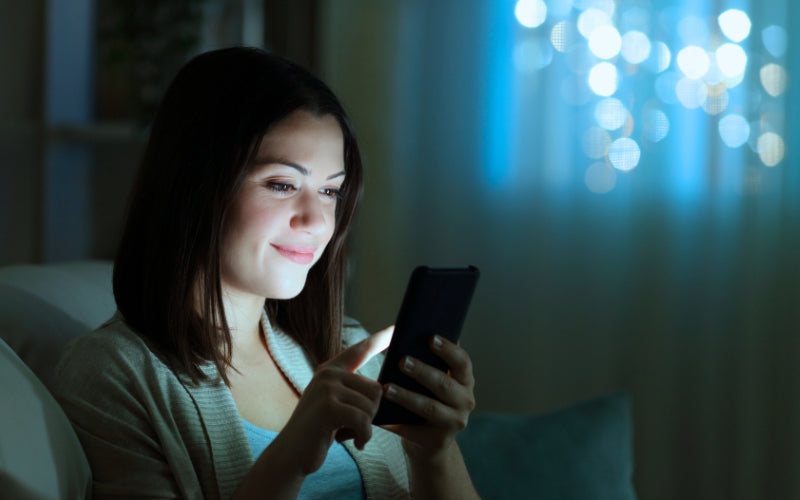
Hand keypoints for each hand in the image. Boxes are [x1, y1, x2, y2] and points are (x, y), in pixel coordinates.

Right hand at [274, 326, 392, 475]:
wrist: (291, 455)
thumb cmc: (319, 432)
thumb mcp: (335, 405)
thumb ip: (353, 392)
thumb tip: (386, 389)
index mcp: (331, 370)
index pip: (360, 350)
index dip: (380, 338)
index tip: (397, 327)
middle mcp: (328, 374)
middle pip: (376, 389)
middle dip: (372, 414)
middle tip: (354, 427)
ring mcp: (326, 388)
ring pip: (372, 406)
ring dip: (367, 428)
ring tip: (349, 434)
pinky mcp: (328, 407)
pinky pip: (364, 420)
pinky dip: (364, 436)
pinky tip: (356, 443)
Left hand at [380, 335, 475, 462]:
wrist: (429, 440)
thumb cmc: (428, 398)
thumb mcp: (434, 379)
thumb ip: (429, 360)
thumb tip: (410, 331)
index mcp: (465, 380)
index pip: (462, 361)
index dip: (448, 349)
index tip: (430, 338)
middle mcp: (466, 401)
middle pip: (445, 384)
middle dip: (422, 371)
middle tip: (401, 361)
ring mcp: (454, 422)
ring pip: (430, 408)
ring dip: (407, 397)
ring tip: (387, 388)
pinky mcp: (439, 440)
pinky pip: (415, 430)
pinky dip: (397, 422)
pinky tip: (381, 415)